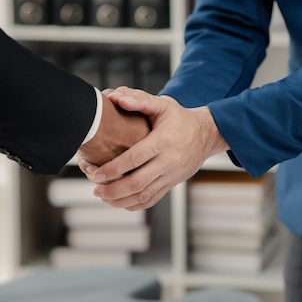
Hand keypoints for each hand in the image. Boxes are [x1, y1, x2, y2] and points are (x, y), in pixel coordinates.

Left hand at [85, 87, 228, 209]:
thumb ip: (139, 100)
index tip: (95, 173)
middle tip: (95, 188)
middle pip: (137, 182)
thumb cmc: (180, 118)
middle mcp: (169, 161)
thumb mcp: (162, 104)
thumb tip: (116, 97)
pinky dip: (133, 204)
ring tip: (102, 195)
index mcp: (163, 141)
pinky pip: (152, 200)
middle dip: (112, 189)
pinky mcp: (172, 184)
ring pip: (143, 195)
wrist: (206, 134)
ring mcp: (171, 175)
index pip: (134, 159)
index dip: (113, 168)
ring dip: (120, 200)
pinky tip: (119, 201)